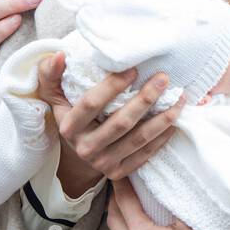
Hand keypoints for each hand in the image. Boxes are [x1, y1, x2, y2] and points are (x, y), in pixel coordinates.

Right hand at [37, 52, 186, 197]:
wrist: (77, 152)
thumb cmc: (70, 113)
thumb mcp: (54, 94)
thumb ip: (51, 74)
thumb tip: (60, 55)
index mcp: (69, 127)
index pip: (91, 104)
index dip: (112, 87)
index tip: (133, 70)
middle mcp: (85, 148)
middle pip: (120, 123)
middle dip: (145, 99)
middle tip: (163, 78)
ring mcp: (103, 163)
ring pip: (138, 139)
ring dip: (162, 118)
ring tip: (179, 98)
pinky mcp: (119, 173)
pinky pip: (146, 154)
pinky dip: (163, 136)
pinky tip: (175, 119)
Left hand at [107, 178, 229, 229]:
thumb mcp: (189, 227)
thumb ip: (171, 209)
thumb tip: (164, 194)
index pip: (124, 201)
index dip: (120, 184)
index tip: (118, 174)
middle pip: (113, 219)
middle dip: (114, 201)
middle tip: (119, 189)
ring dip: (120, 223)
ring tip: (129, 213)